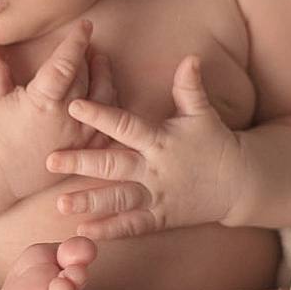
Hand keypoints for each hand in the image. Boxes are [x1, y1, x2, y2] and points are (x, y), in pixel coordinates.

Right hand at [0, 20, 119, 197]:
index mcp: (43, 101)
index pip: (65, 63)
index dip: (76, 42)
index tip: (86, 25)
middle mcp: (67, 117)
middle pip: (86, 77)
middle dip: (87, 57)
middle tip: (87, 44)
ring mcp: (81, 135)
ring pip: (104, 98)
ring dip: (105, 76)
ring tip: (101, 62)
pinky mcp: (88, 150)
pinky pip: (109, 124)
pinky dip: (111, 106)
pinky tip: (107, 94)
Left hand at [44, 54, 249, 240]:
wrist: (240, 183)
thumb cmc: (216, 143)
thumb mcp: (203, 114)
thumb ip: (190, 88)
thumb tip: (191, 57)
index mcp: (160, 140)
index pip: (126, 125)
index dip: (101, 115)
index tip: (74, 106)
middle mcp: (155, 170)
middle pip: (114, 166)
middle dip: (81, 163)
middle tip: (50, 161)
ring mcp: (157, 196)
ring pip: (119, 200)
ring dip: (90, 203)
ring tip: (60, 205)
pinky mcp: (161, 218)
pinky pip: (133, 225)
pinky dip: (110, 230)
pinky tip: (85, 232)